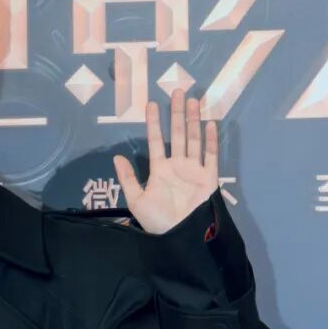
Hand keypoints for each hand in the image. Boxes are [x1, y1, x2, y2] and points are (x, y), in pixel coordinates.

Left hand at [112, 88, 219, 233]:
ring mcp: (194, 170)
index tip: (151, 104)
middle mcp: (178, 166)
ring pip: (194, 140)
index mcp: (160, 170)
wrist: (180, 237)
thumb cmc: (157, 221)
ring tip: (193, 100)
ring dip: (194, 120)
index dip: (154, 123)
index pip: (156, 141)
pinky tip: (210, 123)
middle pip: (178, 134)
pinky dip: (211, 140)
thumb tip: (116, 156)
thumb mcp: (136, 201)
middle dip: (177, 113)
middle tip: (177, 91)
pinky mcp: (209, 178)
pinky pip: (211, 156)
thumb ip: (128, 179)